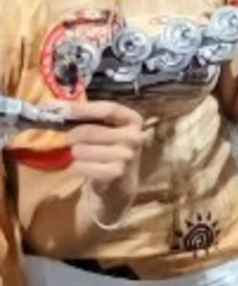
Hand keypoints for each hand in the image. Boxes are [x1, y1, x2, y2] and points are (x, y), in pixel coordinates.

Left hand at [67, 100, 148, 222]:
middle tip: (69, 138)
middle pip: (90, 131)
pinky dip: (76, 166)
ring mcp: (127, 156)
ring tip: (81, 154)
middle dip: (72, 135)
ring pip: (82, 150)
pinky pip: (82, 166)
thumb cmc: (108, 147)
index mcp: (133, 120)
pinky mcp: (116, 172)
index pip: (108, 109)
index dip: (82, 108)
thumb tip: (54, 105)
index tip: (59, 108)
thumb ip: (88, 115)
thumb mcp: (106, 128)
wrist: (119, 180)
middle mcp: (134, 137)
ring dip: (75, 152)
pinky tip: (82, 166)